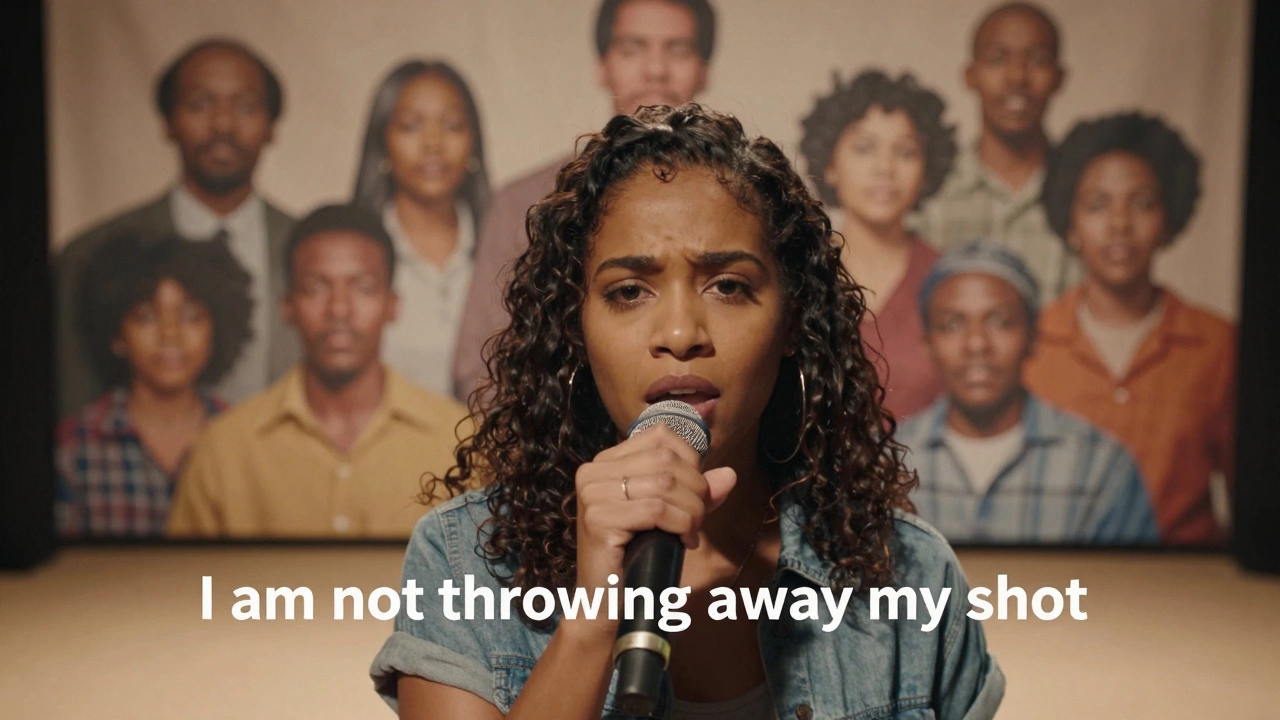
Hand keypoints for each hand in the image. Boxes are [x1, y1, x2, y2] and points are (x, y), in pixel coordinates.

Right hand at [572, 424, 736, 614]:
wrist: (607, 605)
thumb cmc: (637, 558)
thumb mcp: (671, 517)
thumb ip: (696, 493)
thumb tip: (729, 474)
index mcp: (606, 462)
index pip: (660, 436)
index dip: (691, 462)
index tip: (696, 495)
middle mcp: (593, 472)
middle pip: (666, 458)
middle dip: (695, 490)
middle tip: (697, 522)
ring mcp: (592, 494)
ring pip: (665, 484)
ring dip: (692, 512)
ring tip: (690, 535)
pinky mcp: (598, 519)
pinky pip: (656, 509)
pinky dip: (681, 525)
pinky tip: (682, 543)